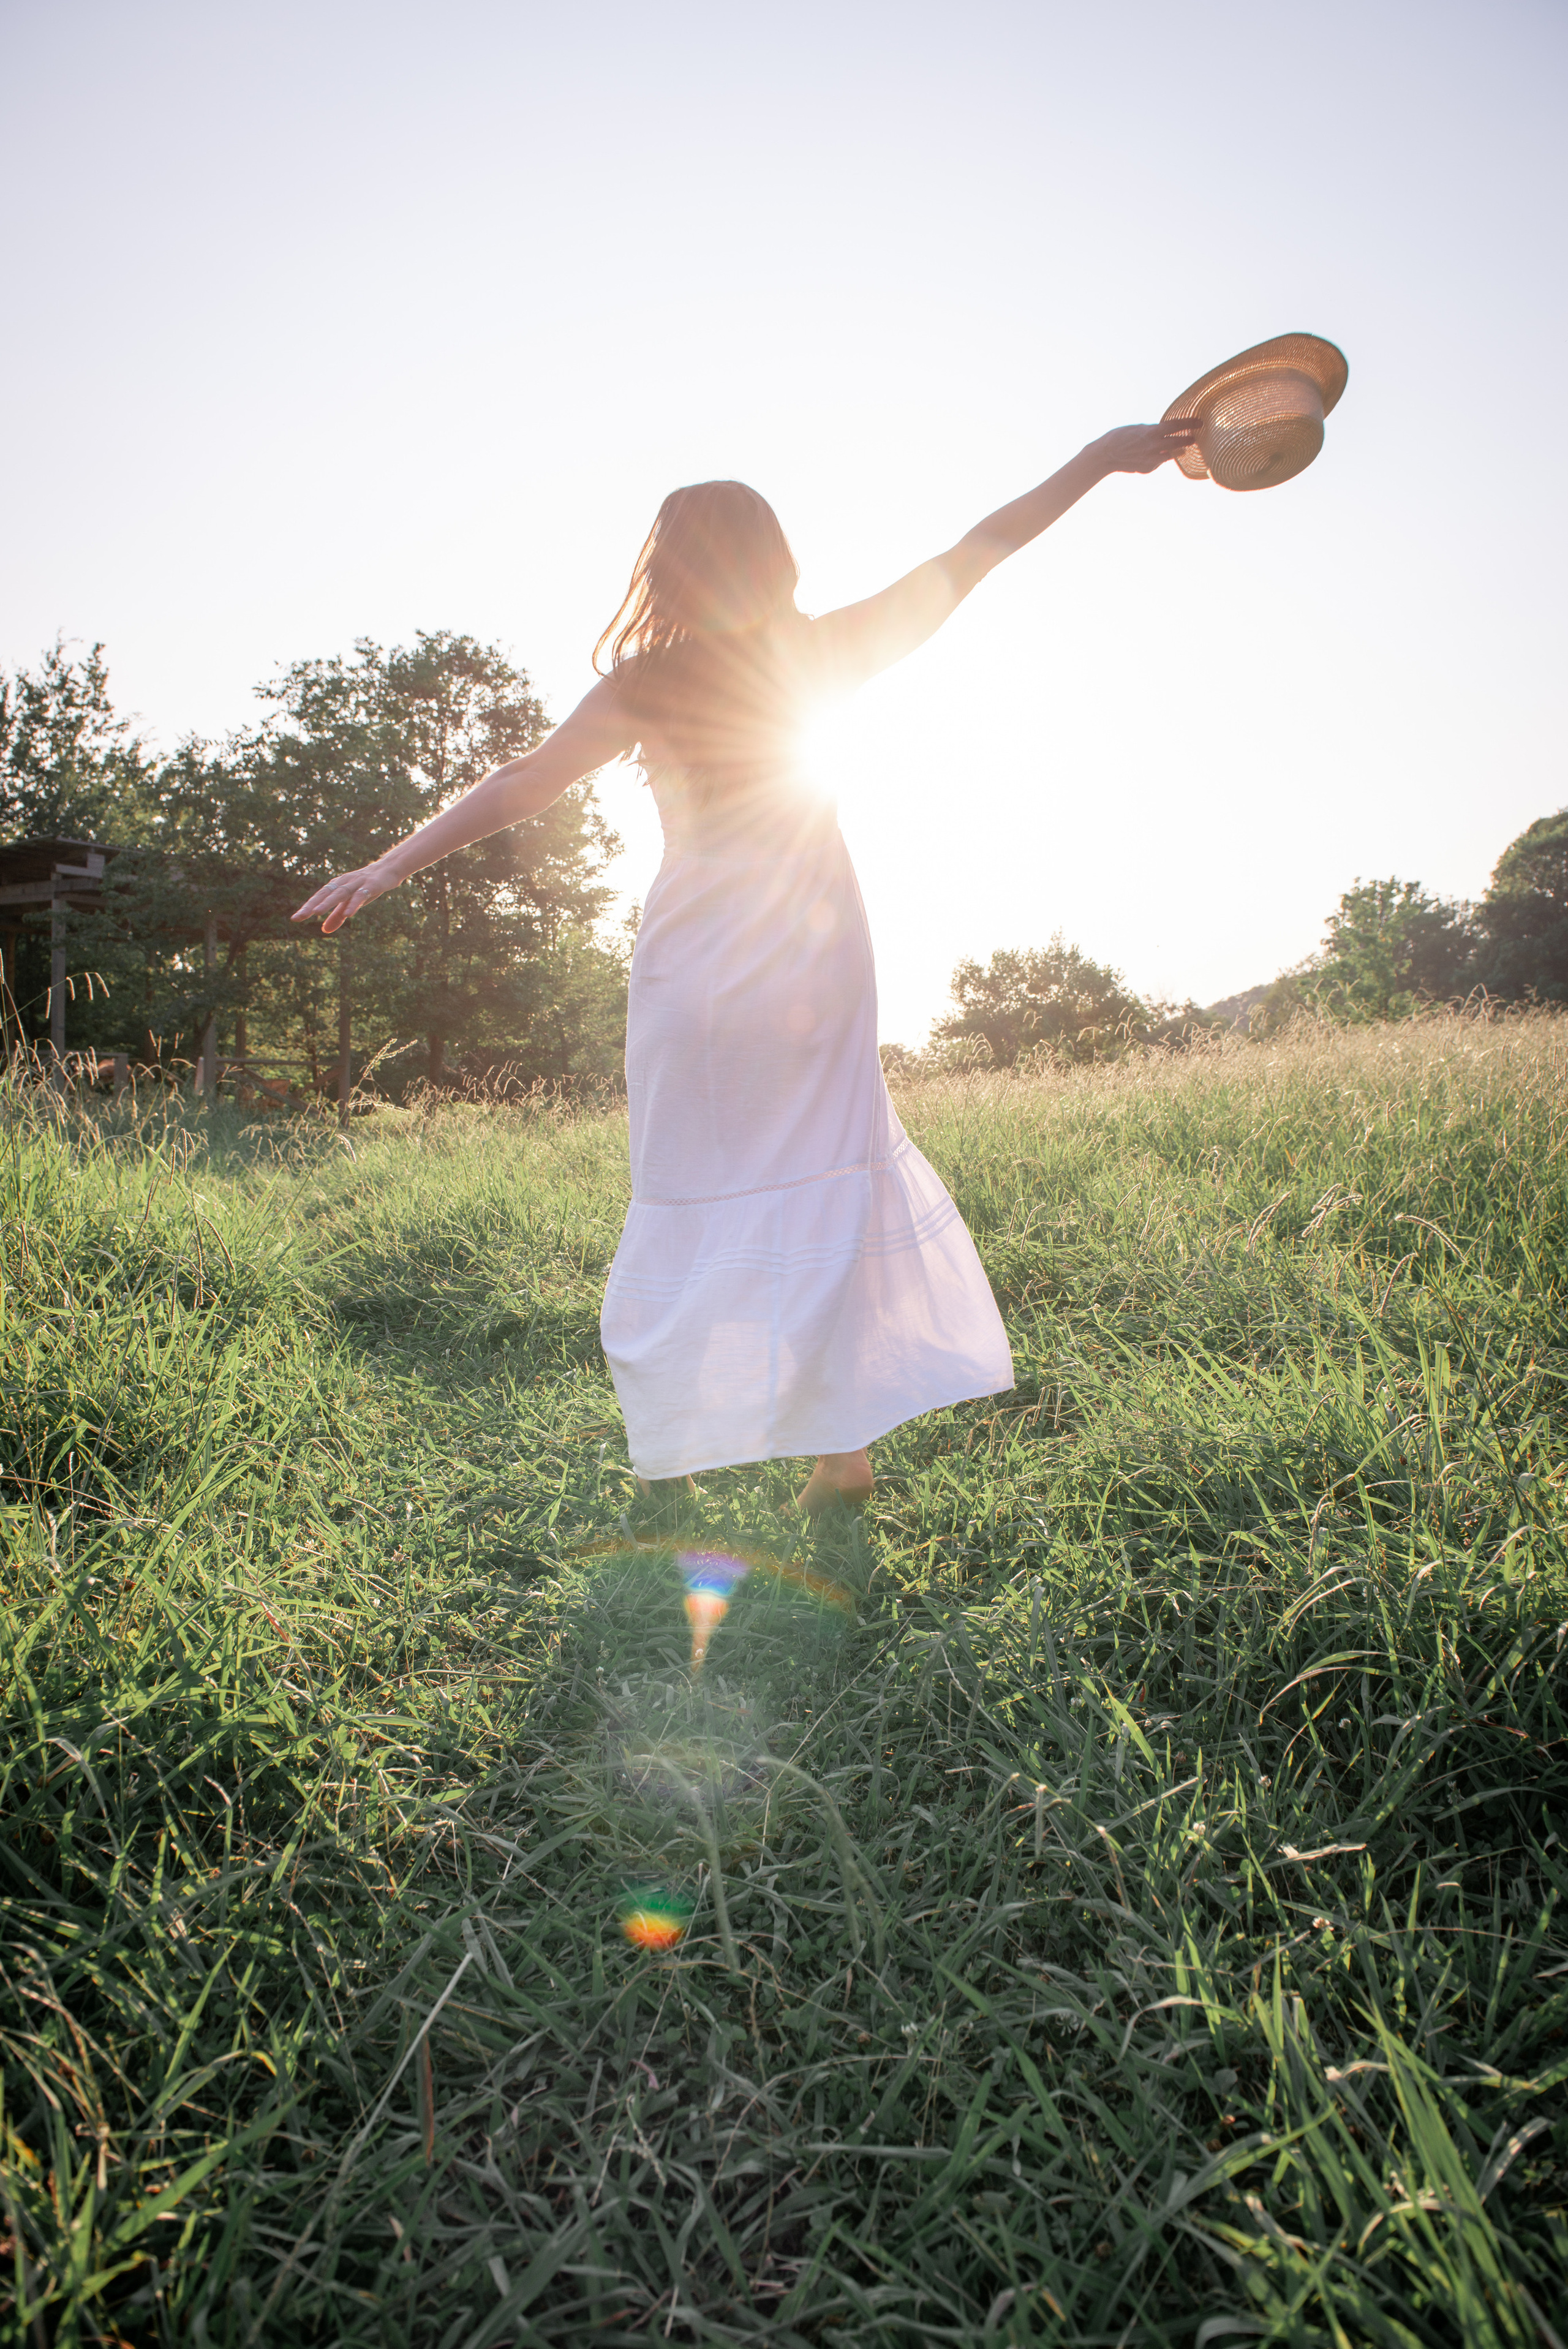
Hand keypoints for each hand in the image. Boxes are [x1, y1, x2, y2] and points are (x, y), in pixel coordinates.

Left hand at [291, 855, 405, 934]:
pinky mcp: (371, 885)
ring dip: (328, 903)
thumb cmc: (365, 887)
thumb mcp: (350, 903)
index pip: (319, 897)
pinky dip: (353, 904)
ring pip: (340, 893)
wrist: (388, 870)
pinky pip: (361, 895)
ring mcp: (357, 883)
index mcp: (336, 886)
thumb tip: (324, 930)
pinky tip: (348, 914)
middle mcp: (343, 882)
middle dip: (312, 905)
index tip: (295, 918)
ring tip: (317, 913)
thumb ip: (337, 916)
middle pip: (325, 894)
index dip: (307, 907)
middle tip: (300, 916)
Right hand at [1086, 419, 1202, 474]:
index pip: (1177, 425)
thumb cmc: (1120, 436)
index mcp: (1153, 431)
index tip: (1199, 422)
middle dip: (1188, 439)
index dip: (1190, 423)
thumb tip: (1165, 432)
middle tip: (1194, 437)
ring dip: (1177, 450)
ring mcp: (1153, 459)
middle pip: (1179, 441)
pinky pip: (1158, 462)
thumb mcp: (1139, 428)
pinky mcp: (1148, 468)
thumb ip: (1154, 431)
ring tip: (1182, 449)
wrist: (1106, 455)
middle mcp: (1155, 446)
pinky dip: (1158, 459)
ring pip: (1171, 454)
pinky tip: (1152, 456)